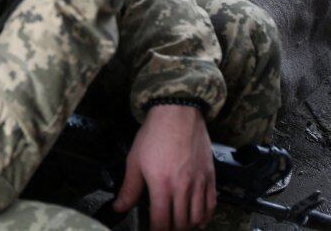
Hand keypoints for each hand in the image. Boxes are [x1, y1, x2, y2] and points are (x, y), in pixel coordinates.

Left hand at [113, 105, 215, 229]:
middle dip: (171, 230)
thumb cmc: (154, 134)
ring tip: (178, 224)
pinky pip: (211, 204)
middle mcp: (183, 187)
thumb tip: (119, 207)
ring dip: (187, 225)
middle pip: (180, 223)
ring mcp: (199, 182)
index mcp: (162, 185)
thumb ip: (129, 188)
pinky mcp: (210, 176)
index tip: (151, 230)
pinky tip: (198, 219)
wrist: (177, 112)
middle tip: (163, 226)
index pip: (161, 222)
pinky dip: (205, 216)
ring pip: (197, 218)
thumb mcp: (135, 160)